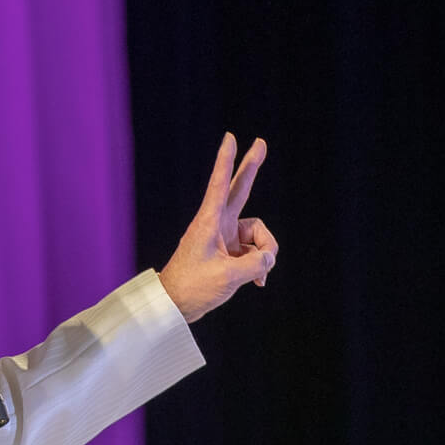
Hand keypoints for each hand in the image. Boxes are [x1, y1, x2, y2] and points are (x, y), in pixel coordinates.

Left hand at [158, 133, 277, 321]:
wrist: (175, 306)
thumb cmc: (194, 288)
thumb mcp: (230, 277)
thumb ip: (257, 264)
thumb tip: (269, 259)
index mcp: (209, 222)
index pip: (219, 184)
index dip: (226, 161)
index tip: (229, 138)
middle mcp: (218, 224)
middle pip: (240, 189)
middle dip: (252, 167)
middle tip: (260, 142)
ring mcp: (225, 237)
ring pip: (258, 235)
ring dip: (264, 254)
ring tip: (257, 276)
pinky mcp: (230, 252)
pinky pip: (254, 253)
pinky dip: (258, 266)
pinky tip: (259, 283)